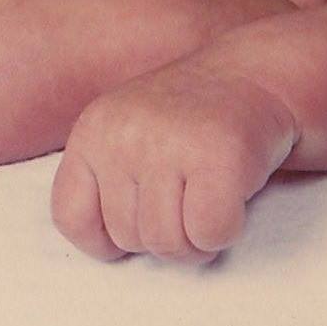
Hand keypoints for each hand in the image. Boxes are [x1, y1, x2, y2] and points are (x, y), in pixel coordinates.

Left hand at [50, 54, 297, 262]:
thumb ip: (105, 180)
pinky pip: (209, 235)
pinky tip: (233, 189)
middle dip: (165, 231)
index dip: (108, 234)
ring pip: (168, 244)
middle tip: (191, 188)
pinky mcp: (217, 157)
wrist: (254, 74)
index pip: (72, 218)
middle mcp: (124, 132)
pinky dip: (228, 228)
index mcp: (94, 128)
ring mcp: (169, 143)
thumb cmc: (191, 121)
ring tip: (210, 189)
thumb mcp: (129, 133)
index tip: (144, 210)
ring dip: (197, 235)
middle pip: (128, 239)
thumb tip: (105, 251)